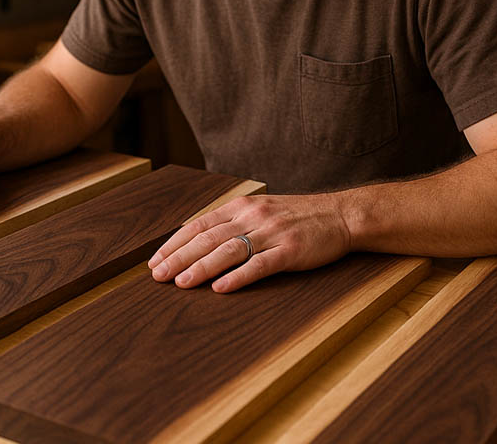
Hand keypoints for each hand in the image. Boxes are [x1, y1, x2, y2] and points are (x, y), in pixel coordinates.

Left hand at [147, 194, 352, 292]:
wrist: (341, 215)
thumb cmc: (297, 217)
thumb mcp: (260, 212)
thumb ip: (232, 224)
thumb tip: (197, 242)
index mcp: (241, 207)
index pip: (199, 225)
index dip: (174, 244)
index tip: (155, 261)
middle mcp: (252, 217)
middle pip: (208, 238)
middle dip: (179, 258)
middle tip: (158, 276)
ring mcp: (271, 233)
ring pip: (229, 250)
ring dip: (202, 267)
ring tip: (182, 283)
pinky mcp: (290, 250)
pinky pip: (260, 265)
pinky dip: (238, 277)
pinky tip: (221, 288)